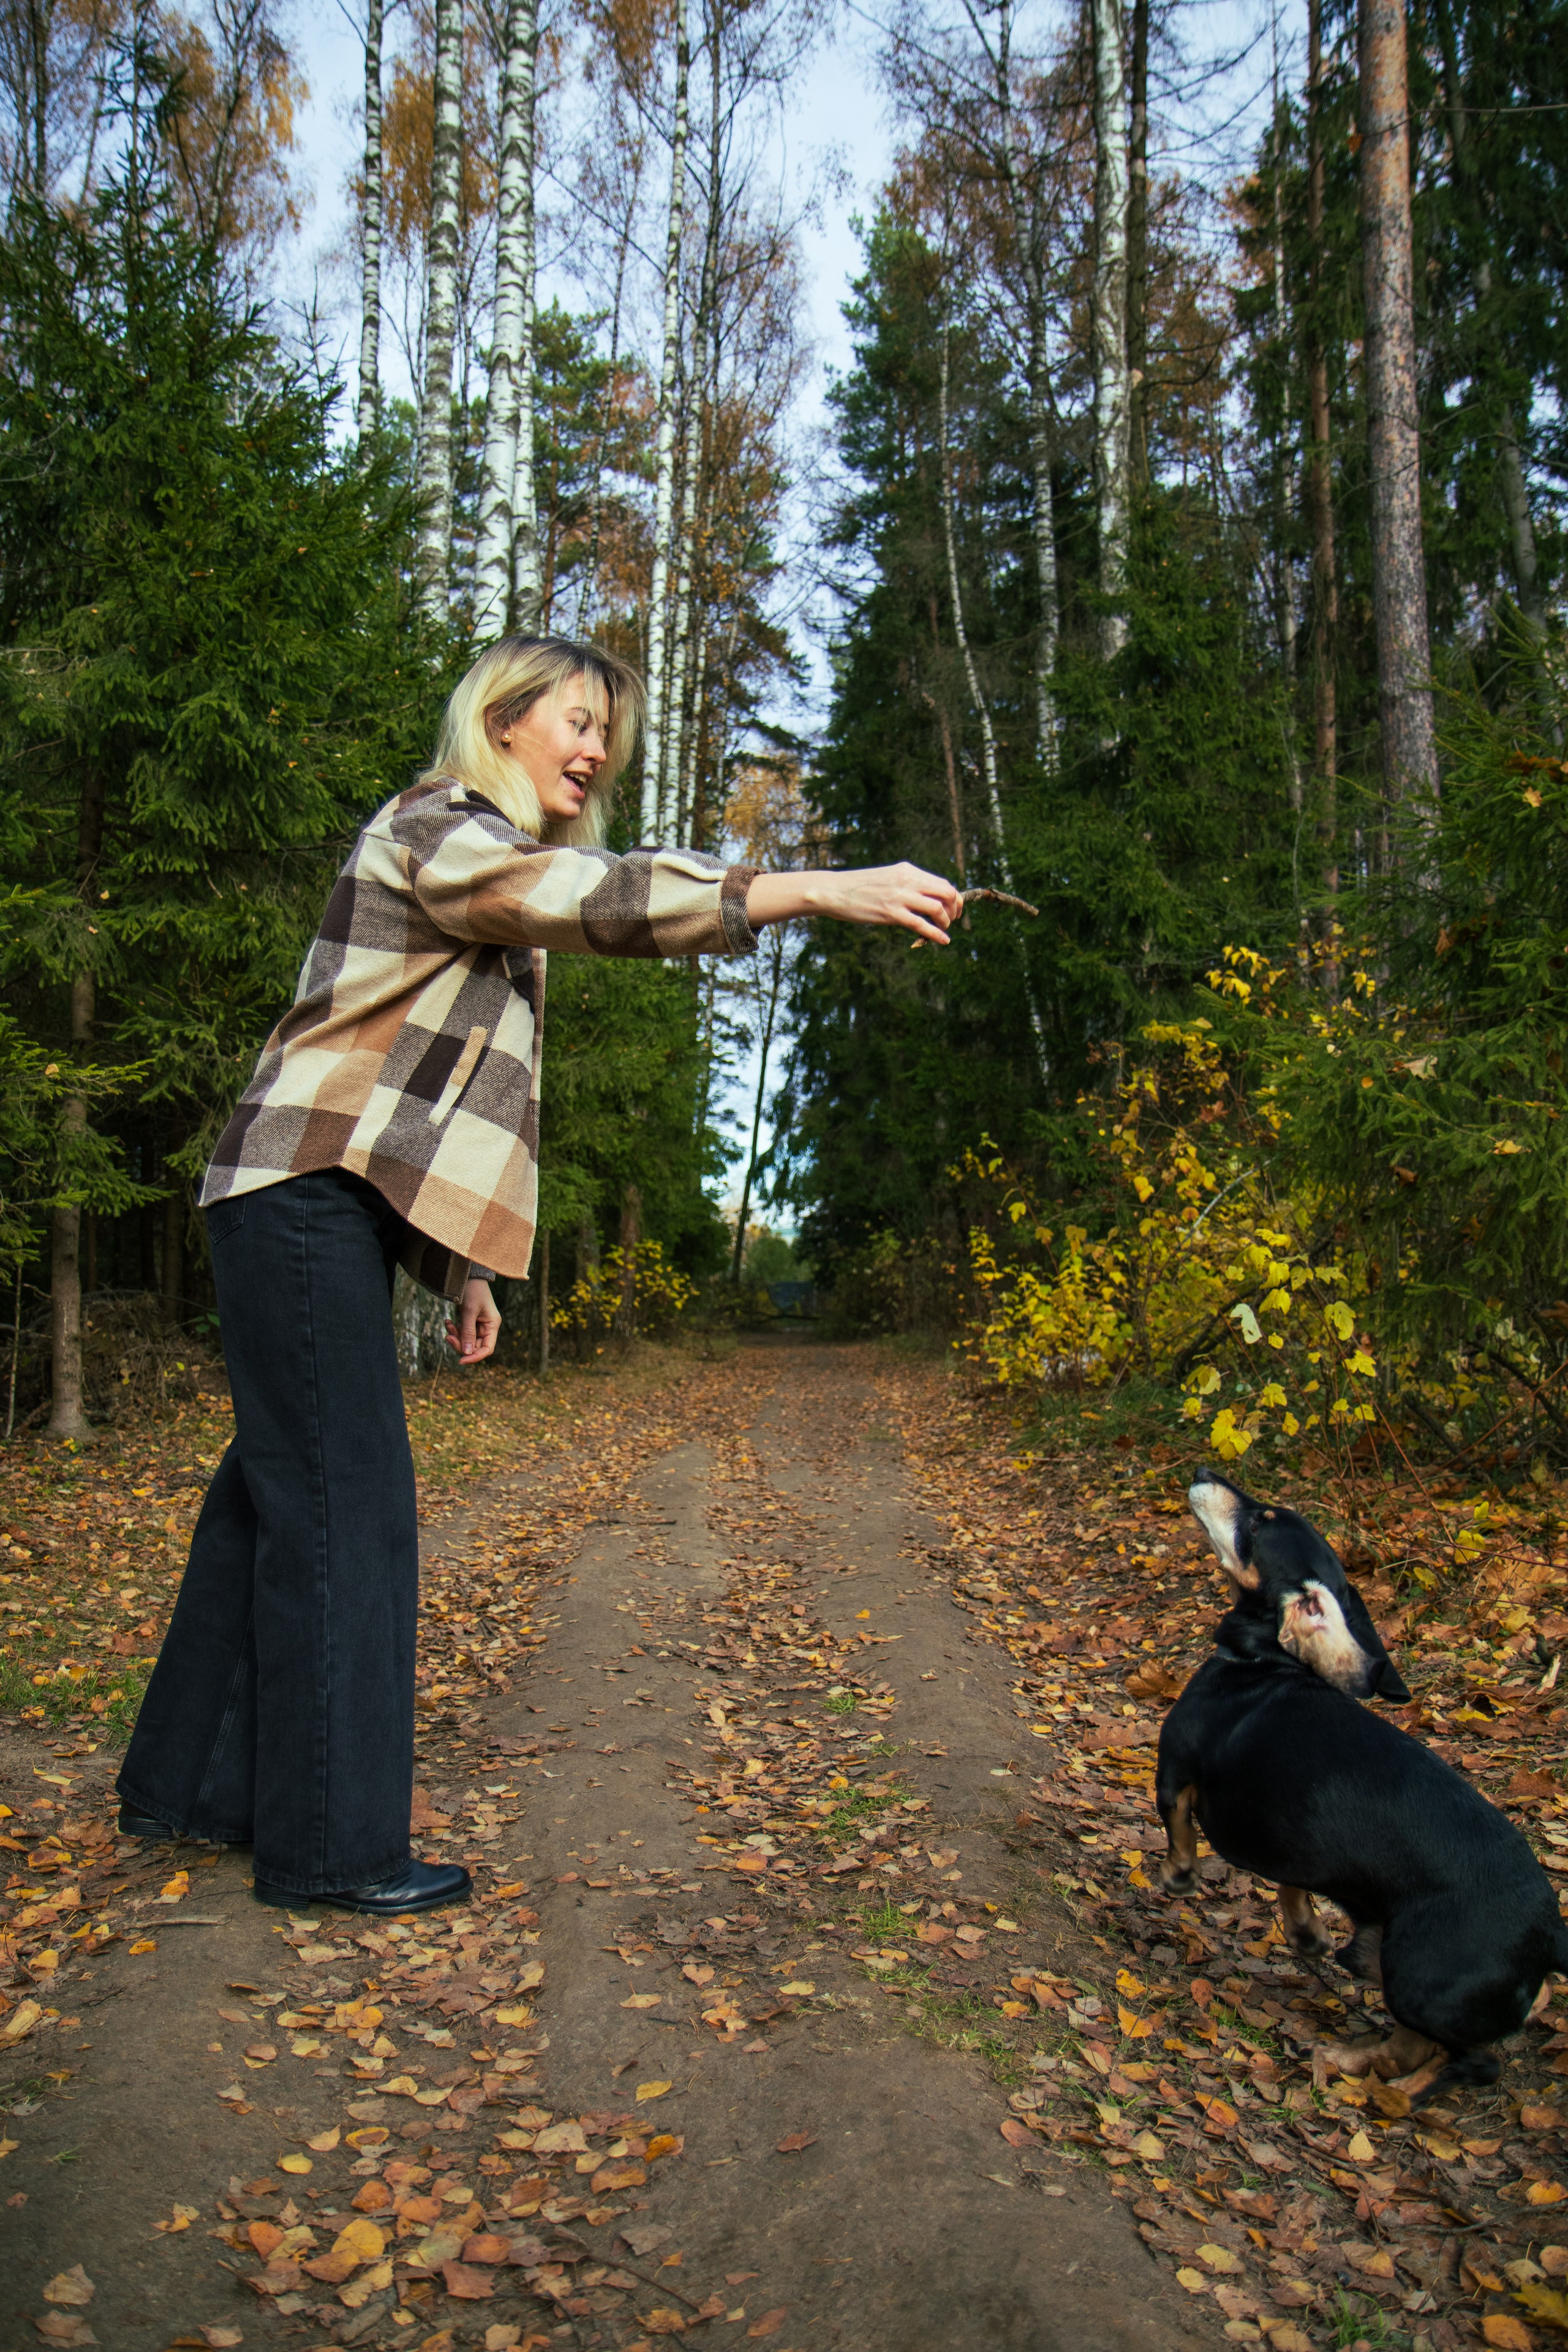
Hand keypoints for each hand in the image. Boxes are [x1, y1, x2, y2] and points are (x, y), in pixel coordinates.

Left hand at [446, 1278, 500, 1364]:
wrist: (466, 1275)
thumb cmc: (472, 1290)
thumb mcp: (469, 1311)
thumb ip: (468, 1332)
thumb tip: (466, 1353)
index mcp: (492, 1325)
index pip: (487, 1349)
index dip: (474, 1357)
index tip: (460, 1361)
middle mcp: (487, 1327)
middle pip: (474, 1347)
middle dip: (459, 1344)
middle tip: (447, 1337)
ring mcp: (478, 1325)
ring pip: (465, 1341)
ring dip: (455, 1336)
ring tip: (447, 1324)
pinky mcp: (469, 1322)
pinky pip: (461, 1333)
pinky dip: (453, 1329)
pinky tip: (448, 1321)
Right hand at [746, 863, 962, 945]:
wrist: (834, 890)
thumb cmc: (858, 888)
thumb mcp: (886, 879)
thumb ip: (905, 886)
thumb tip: (922, 900)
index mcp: (907, 870)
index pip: (942, 882)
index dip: (953, 897)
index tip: (953, 909)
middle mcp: (907, 880)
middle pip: (946, 892)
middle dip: (955, 908)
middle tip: (953, 920)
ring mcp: (900, 896)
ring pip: (937, 908)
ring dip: (946, 921)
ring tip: (944, 930)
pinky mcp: (891, 913)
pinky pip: (922, 924)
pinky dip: (936, 934)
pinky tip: (943, 940)